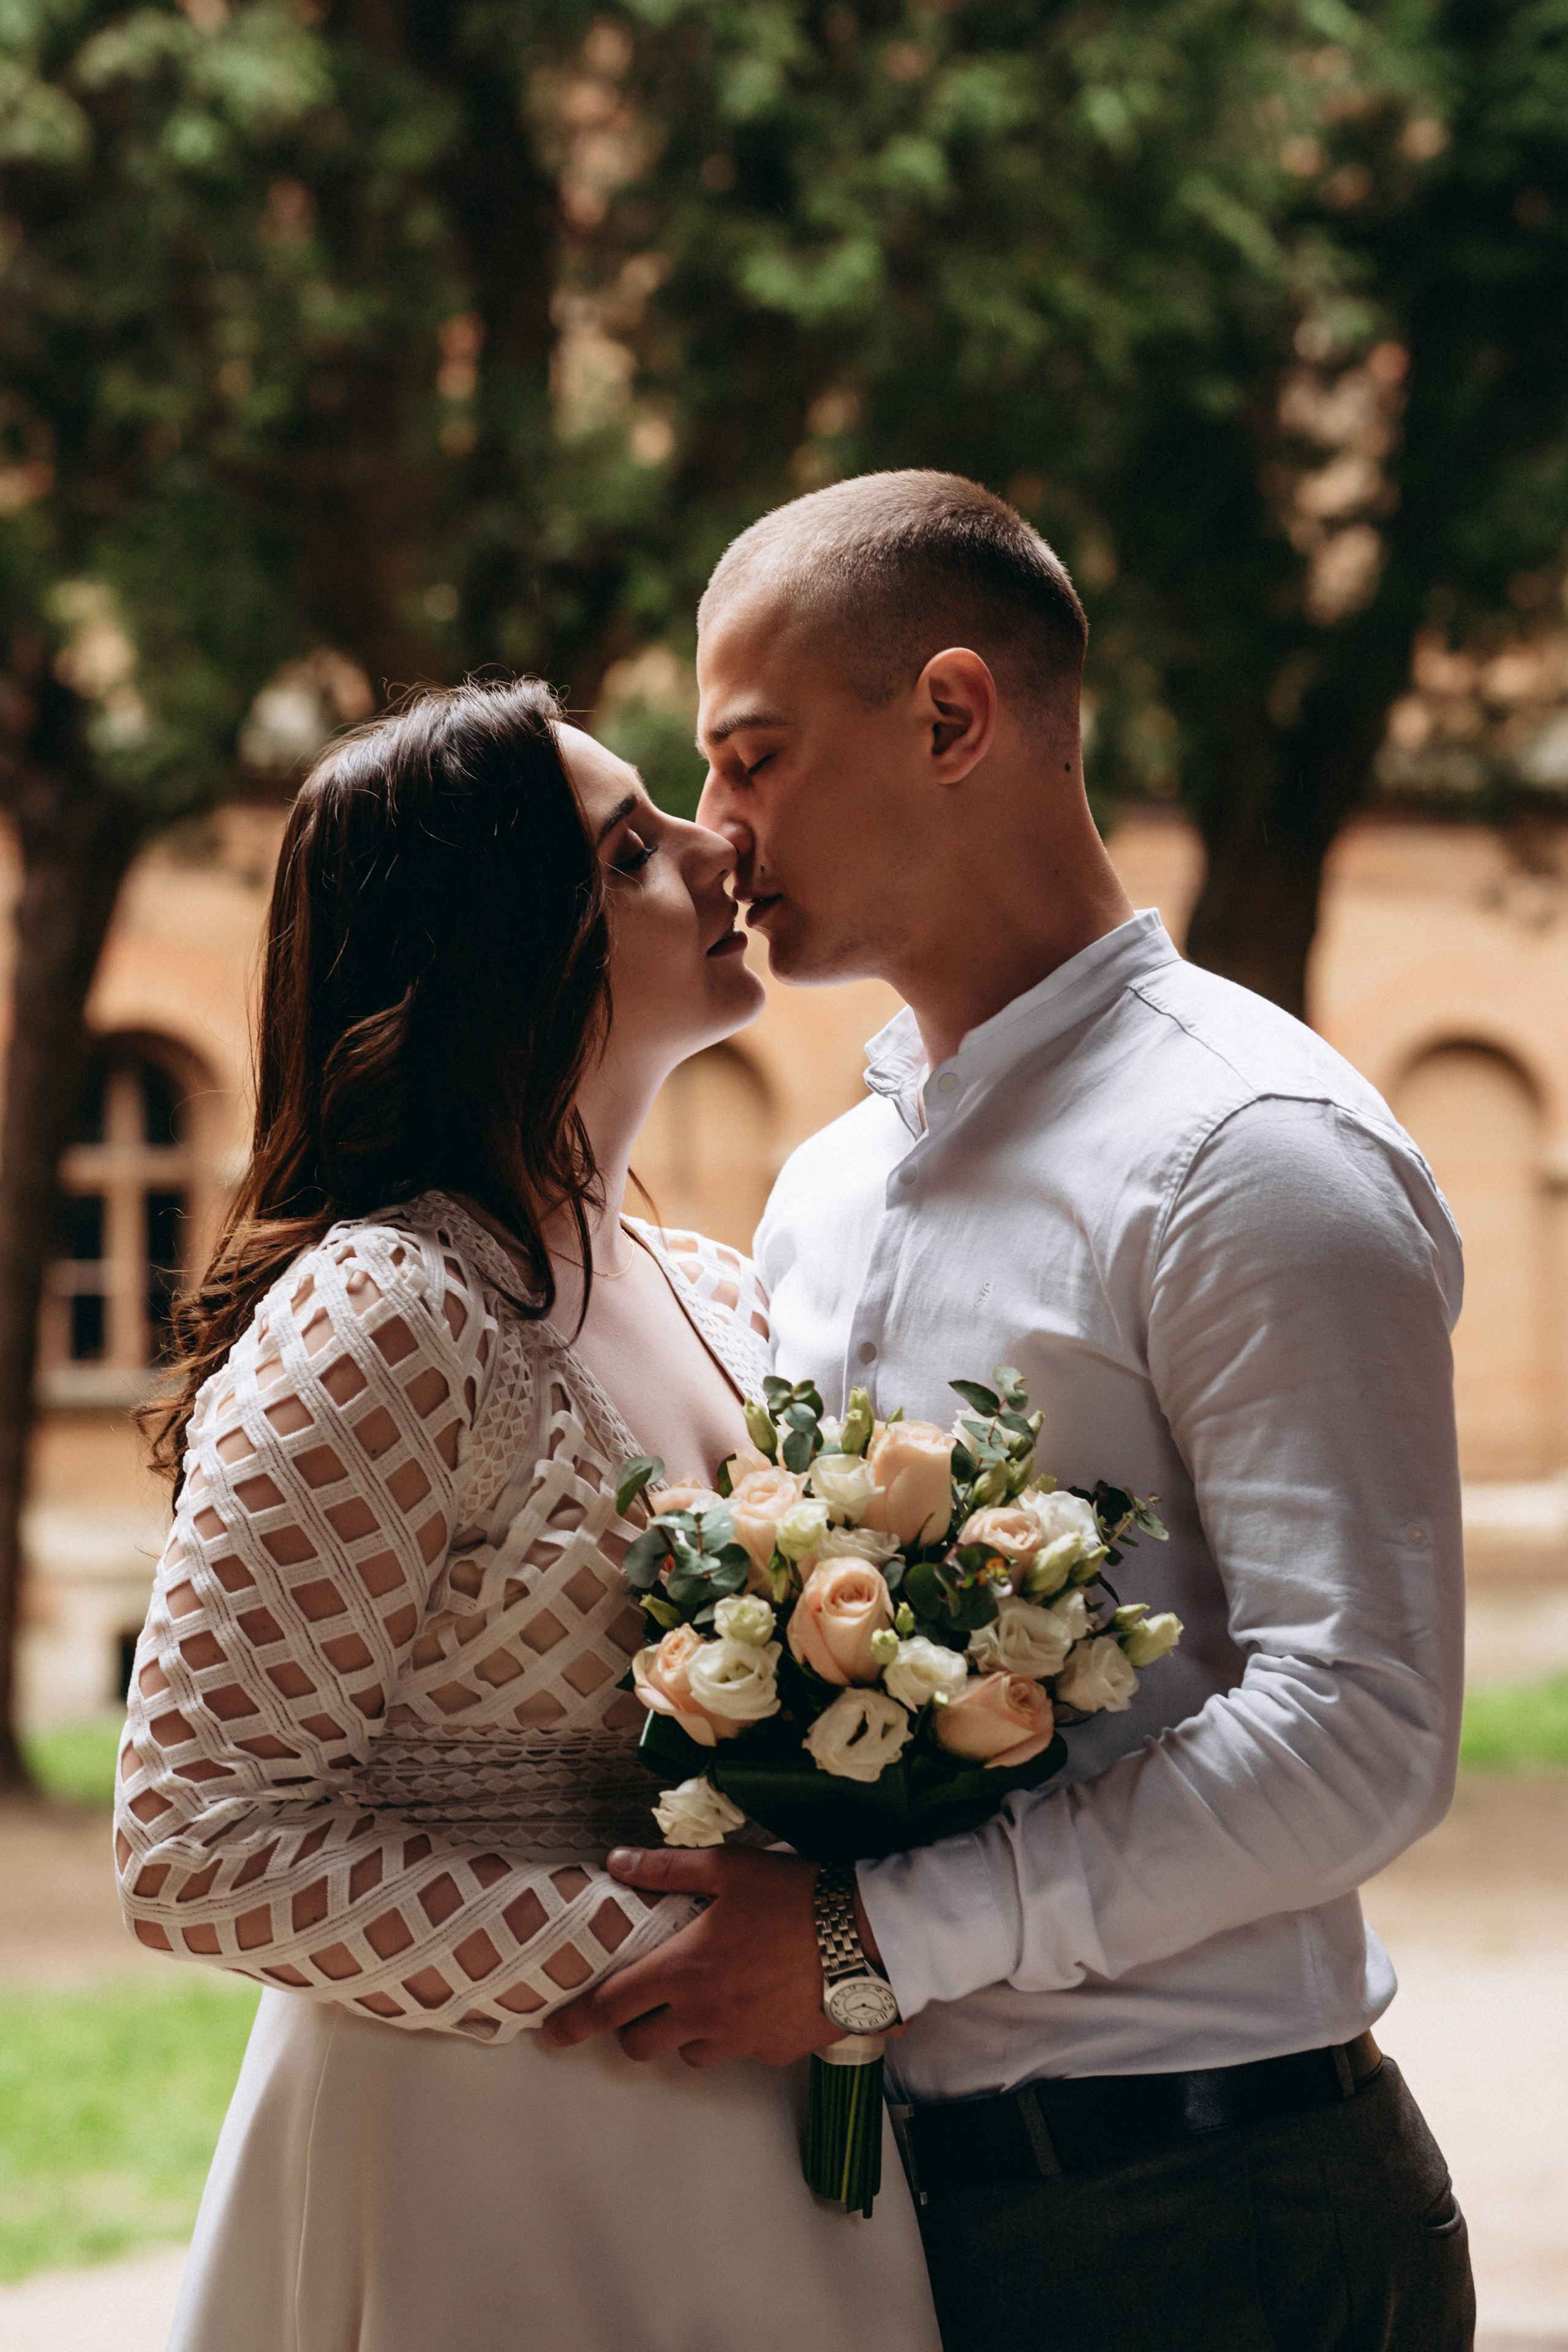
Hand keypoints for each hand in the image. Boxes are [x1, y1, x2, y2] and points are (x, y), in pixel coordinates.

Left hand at [541, 1846, 855, 2069]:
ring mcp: (742, 2041)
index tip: (551, 2034)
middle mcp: (705, 2015)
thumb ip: (668, 1869)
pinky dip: (734, 2035)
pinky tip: (755, 2001)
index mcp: (684, 1970)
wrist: (867, 1937)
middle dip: (632, 2028)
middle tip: (642, 2002)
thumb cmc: (794, 1895)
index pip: (612, 2007)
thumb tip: (618, 1862)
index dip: (574, 2024)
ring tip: (706, 1996)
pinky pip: (739, 2053)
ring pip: (690, 2054)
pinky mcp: (776, 2053)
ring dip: (685, 2032)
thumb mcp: (728, 1868)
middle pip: (642, 2045)